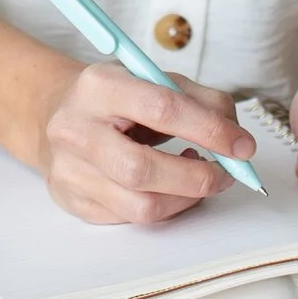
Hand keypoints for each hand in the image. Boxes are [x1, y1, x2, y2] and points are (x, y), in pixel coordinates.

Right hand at [37, 60, 256, 225]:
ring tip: (197, 177)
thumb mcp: (155, 79)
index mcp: (99, 86)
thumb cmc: (116, 98)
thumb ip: (202, 100)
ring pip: (139, 205)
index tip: (242, 147)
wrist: (55, 114)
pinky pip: (129, 219)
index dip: (209, 131)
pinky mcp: (72, 200)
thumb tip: (238, 139)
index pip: (161, 108)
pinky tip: (169, 187)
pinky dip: (162, 208)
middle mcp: (75, 128)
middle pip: (142, 169)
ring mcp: (69, 169)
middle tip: (227, 175)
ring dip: (183, 199)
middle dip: (197, 179)